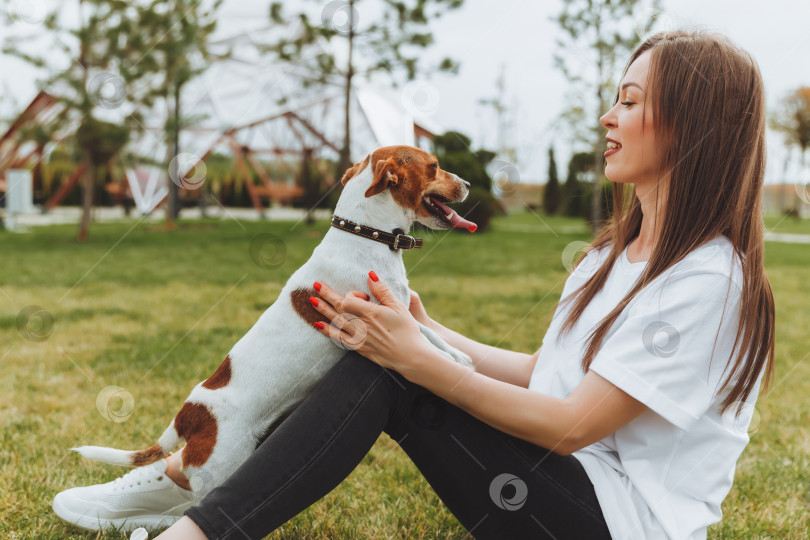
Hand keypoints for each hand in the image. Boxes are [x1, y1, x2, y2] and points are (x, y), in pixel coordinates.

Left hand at [310, 272, 429, 378]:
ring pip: (335, 322)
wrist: (410, 357)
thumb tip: (370, 275)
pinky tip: (319, 324)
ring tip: (311, 301)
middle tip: (315, 285)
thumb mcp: (398, 307)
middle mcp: (361, 325)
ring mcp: (358, 338)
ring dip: (322, 310)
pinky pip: (338, 338)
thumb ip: (382, 291)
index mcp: (371, 313)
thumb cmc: (407, 330)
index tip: (362, 296)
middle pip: (338, 308)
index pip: (349, 300)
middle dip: (326, 295)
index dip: (351, 294)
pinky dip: (327, 331)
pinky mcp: (358, 348)